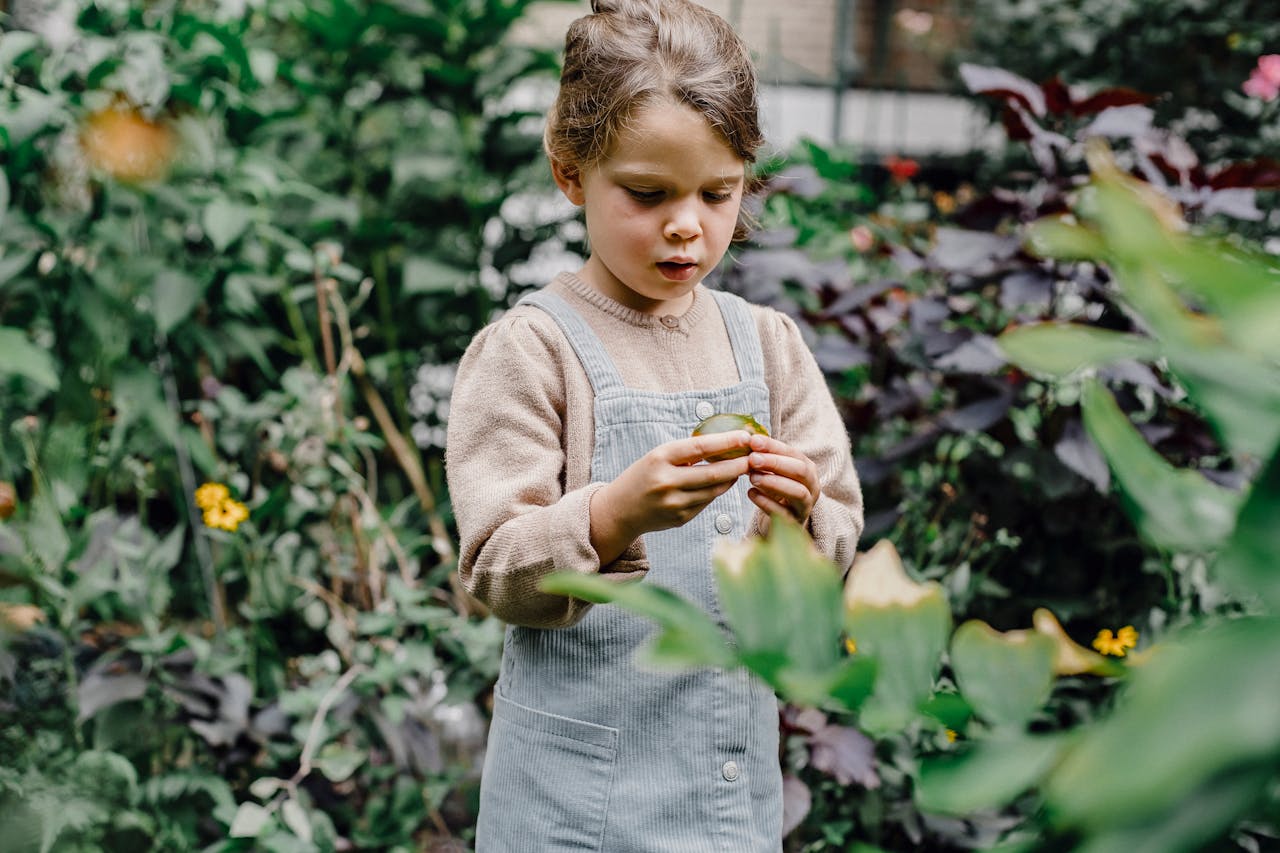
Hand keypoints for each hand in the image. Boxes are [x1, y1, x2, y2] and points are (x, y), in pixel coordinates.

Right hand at [590, 430, 752, 562]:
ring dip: (731, 479)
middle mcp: (666, 482)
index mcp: (659, 458)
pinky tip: (723, 482)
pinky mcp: (680, 519)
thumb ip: (686, 453)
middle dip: (739, 464)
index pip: (700, 447)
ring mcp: (674, 503)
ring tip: (743, 468)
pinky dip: (717, 491)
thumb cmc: (643, 476)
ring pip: (714, 490)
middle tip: (755, 456)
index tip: (746, 436)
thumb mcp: (657, 456)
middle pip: (713, 473)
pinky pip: (706, 503)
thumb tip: (725, 446)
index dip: (726, 442)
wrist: (620, 510)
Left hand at [744, 433, 819, 534]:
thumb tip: (747, 439)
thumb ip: (764, 457)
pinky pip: (784, 513)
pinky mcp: (795, 523)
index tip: (753, 441)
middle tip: (752, 459)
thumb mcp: (772, 472)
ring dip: (773, 482)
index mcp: (807, 468)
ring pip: (797, 492)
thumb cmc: (775, 491)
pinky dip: (766, 503)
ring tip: (752, 478)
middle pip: (800, 470)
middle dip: (776, 463)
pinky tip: (751, 494)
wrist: (780, 522)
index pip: (793, 453)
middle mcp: (812, 486)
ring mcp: (806, 506)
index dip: (774, 446)